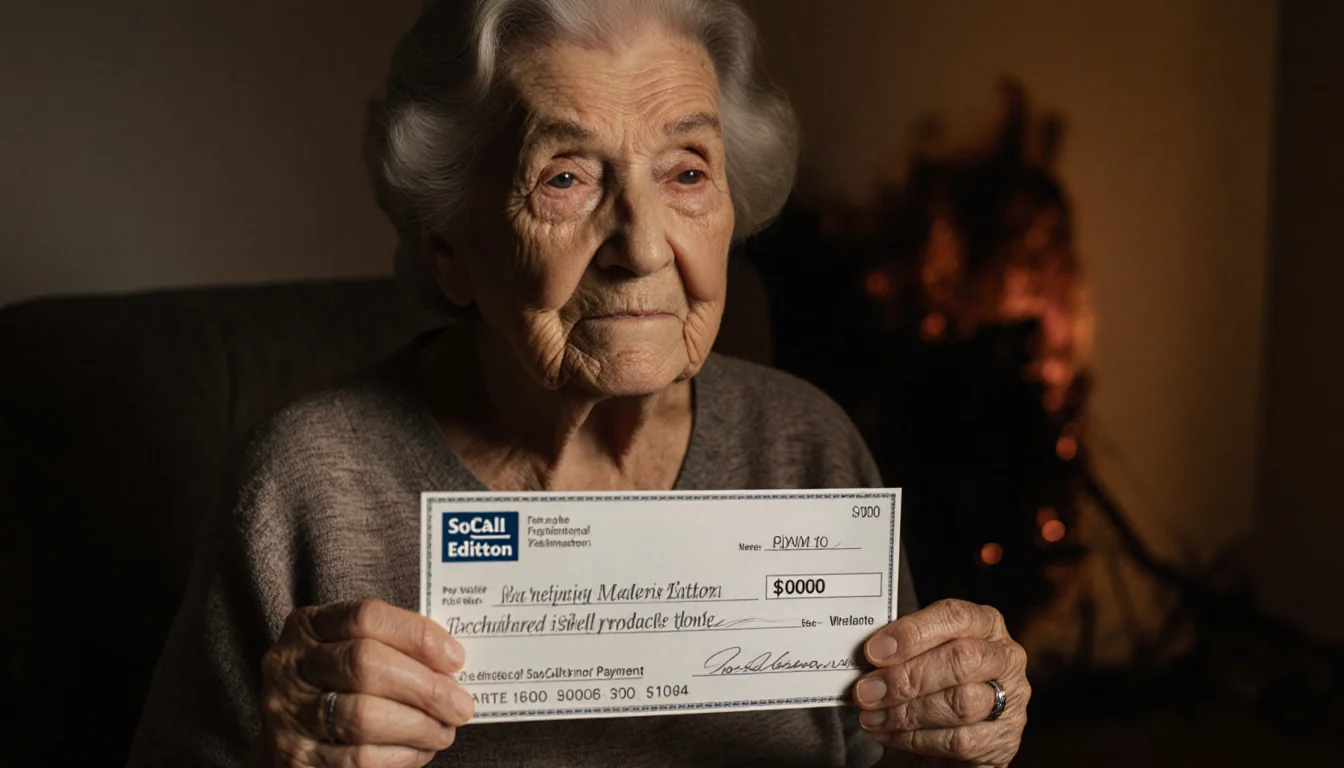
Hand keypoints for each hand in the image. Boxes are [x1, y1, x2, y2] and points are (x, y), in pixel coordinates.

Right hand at [256, 599, 473, 766]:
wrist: (284, 737)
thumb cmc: (335, 684)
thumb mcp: (349, 649)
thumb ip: (393, 646)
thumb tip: (449, 663)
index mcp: (309, 627)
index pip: (366, 617)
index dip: (417, 635)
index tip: (455, 658)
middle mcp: (291, 666)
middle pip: (365, 664)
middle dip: (425, 687)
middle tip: (460, 704)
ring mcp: (289, 714)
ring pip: (364, 716)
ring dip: (418, 726)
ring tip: (444, 730)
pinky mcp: (298, 759)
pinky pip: (359, 758)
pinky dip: (401, 755)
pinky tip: (420, 750)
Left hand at [854, 599, 1029, 766]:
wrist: (944, 745)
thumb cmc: (929, 686)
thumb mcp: (918, 657)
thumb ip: (899, 651)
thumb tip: (865, 656)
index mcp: (984, 623)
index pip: (955, 617)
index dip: (913, 632)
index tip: (873, 651)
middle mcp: (1005, 657)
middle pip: (961, 660)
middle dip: (906, 676)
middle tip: (866, 691)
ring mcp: (1011, 700)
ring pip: (961, 703)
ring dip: (906, 712)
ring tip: (871, 716)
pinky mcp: (1003, 740)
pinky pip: (958, 740)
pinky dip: (915, 739)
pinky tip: (888, 734)